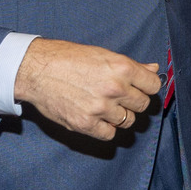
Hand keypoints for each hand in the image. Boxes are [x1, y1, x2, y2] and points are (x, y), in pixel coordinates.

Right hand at [13, 38, 160, 139]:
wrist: (37, 70)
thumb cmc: (69, 58)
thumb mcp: (103, 55)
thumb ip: (131, 66)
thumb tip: (153, 69)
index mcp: (121, 68)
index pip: (153, 85)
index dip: (148, 87)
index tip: (141, 88)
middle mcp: (115, 88)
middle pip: (143, 105)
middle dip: (134, 102)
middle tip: (121, 97)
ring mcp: (101, 108)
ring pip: (128, 121)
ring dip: (120, 115)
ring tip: (106, 106)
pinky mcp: (85, 124)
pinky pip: (109, 134)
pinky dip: (106, 128)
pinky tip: (98, 118)